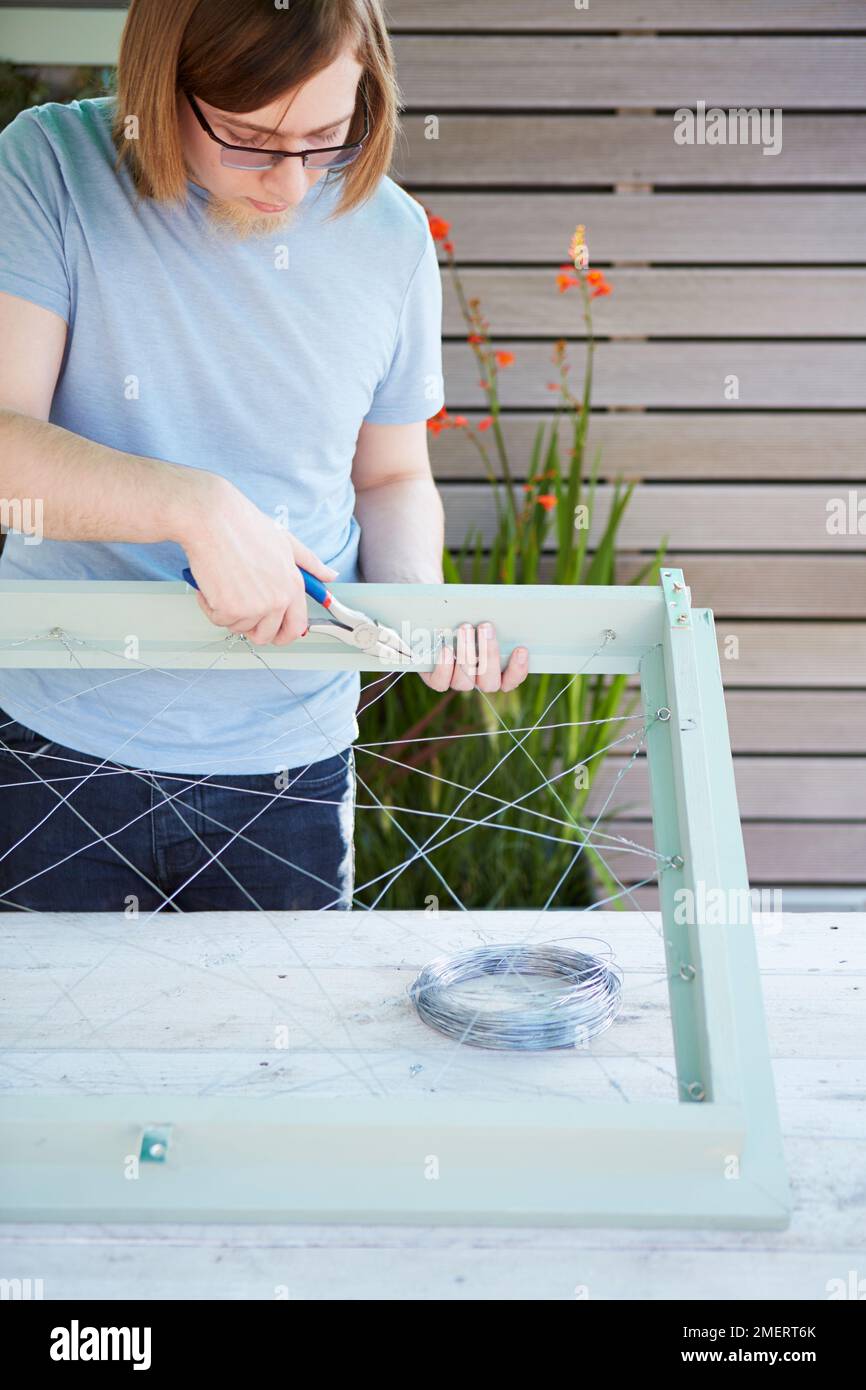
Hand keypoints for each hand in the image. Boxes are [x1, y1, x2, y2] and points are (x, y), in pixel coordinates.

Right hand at [178, 475, 336, 645]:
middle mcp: (277, 600)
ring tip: (225, 582)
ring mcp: (254, 607)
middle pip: (266, 635)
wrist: (212, 518)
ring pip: (239, 627)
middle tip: (239, 606)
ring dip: (228, 611)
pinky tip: (211, 583)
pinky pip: (218, 620)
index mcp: (293, 586)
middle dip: (251, 626)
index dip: (284, 635)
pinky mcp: (229, 610)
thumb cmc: (244, 526)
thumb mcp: (286, 541)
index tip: (274, 634)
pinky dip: (210, 606)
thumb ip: (310, 563)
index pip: (297, 627)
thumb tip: (330, 575)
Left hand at [419, 622, 528, 692]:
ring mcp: (456, 681)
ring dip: (466, 655)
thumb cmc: (467, 614)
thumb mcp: (483, 615)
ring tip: (465, 627)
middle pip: (489, 683)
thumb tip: (513, 611)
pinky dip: (444, 667)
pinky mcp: (435, 678)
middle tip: (486, 626)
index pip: (511, 680)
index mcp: (496, 670)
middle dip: (489, 654)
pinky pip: (440, 683)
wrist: (435, 614)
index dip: (518, 669)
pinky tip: (447, 649)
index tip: (521, 649)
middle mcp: (477, 681)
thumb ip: (495, 620)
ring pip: (464, 682)